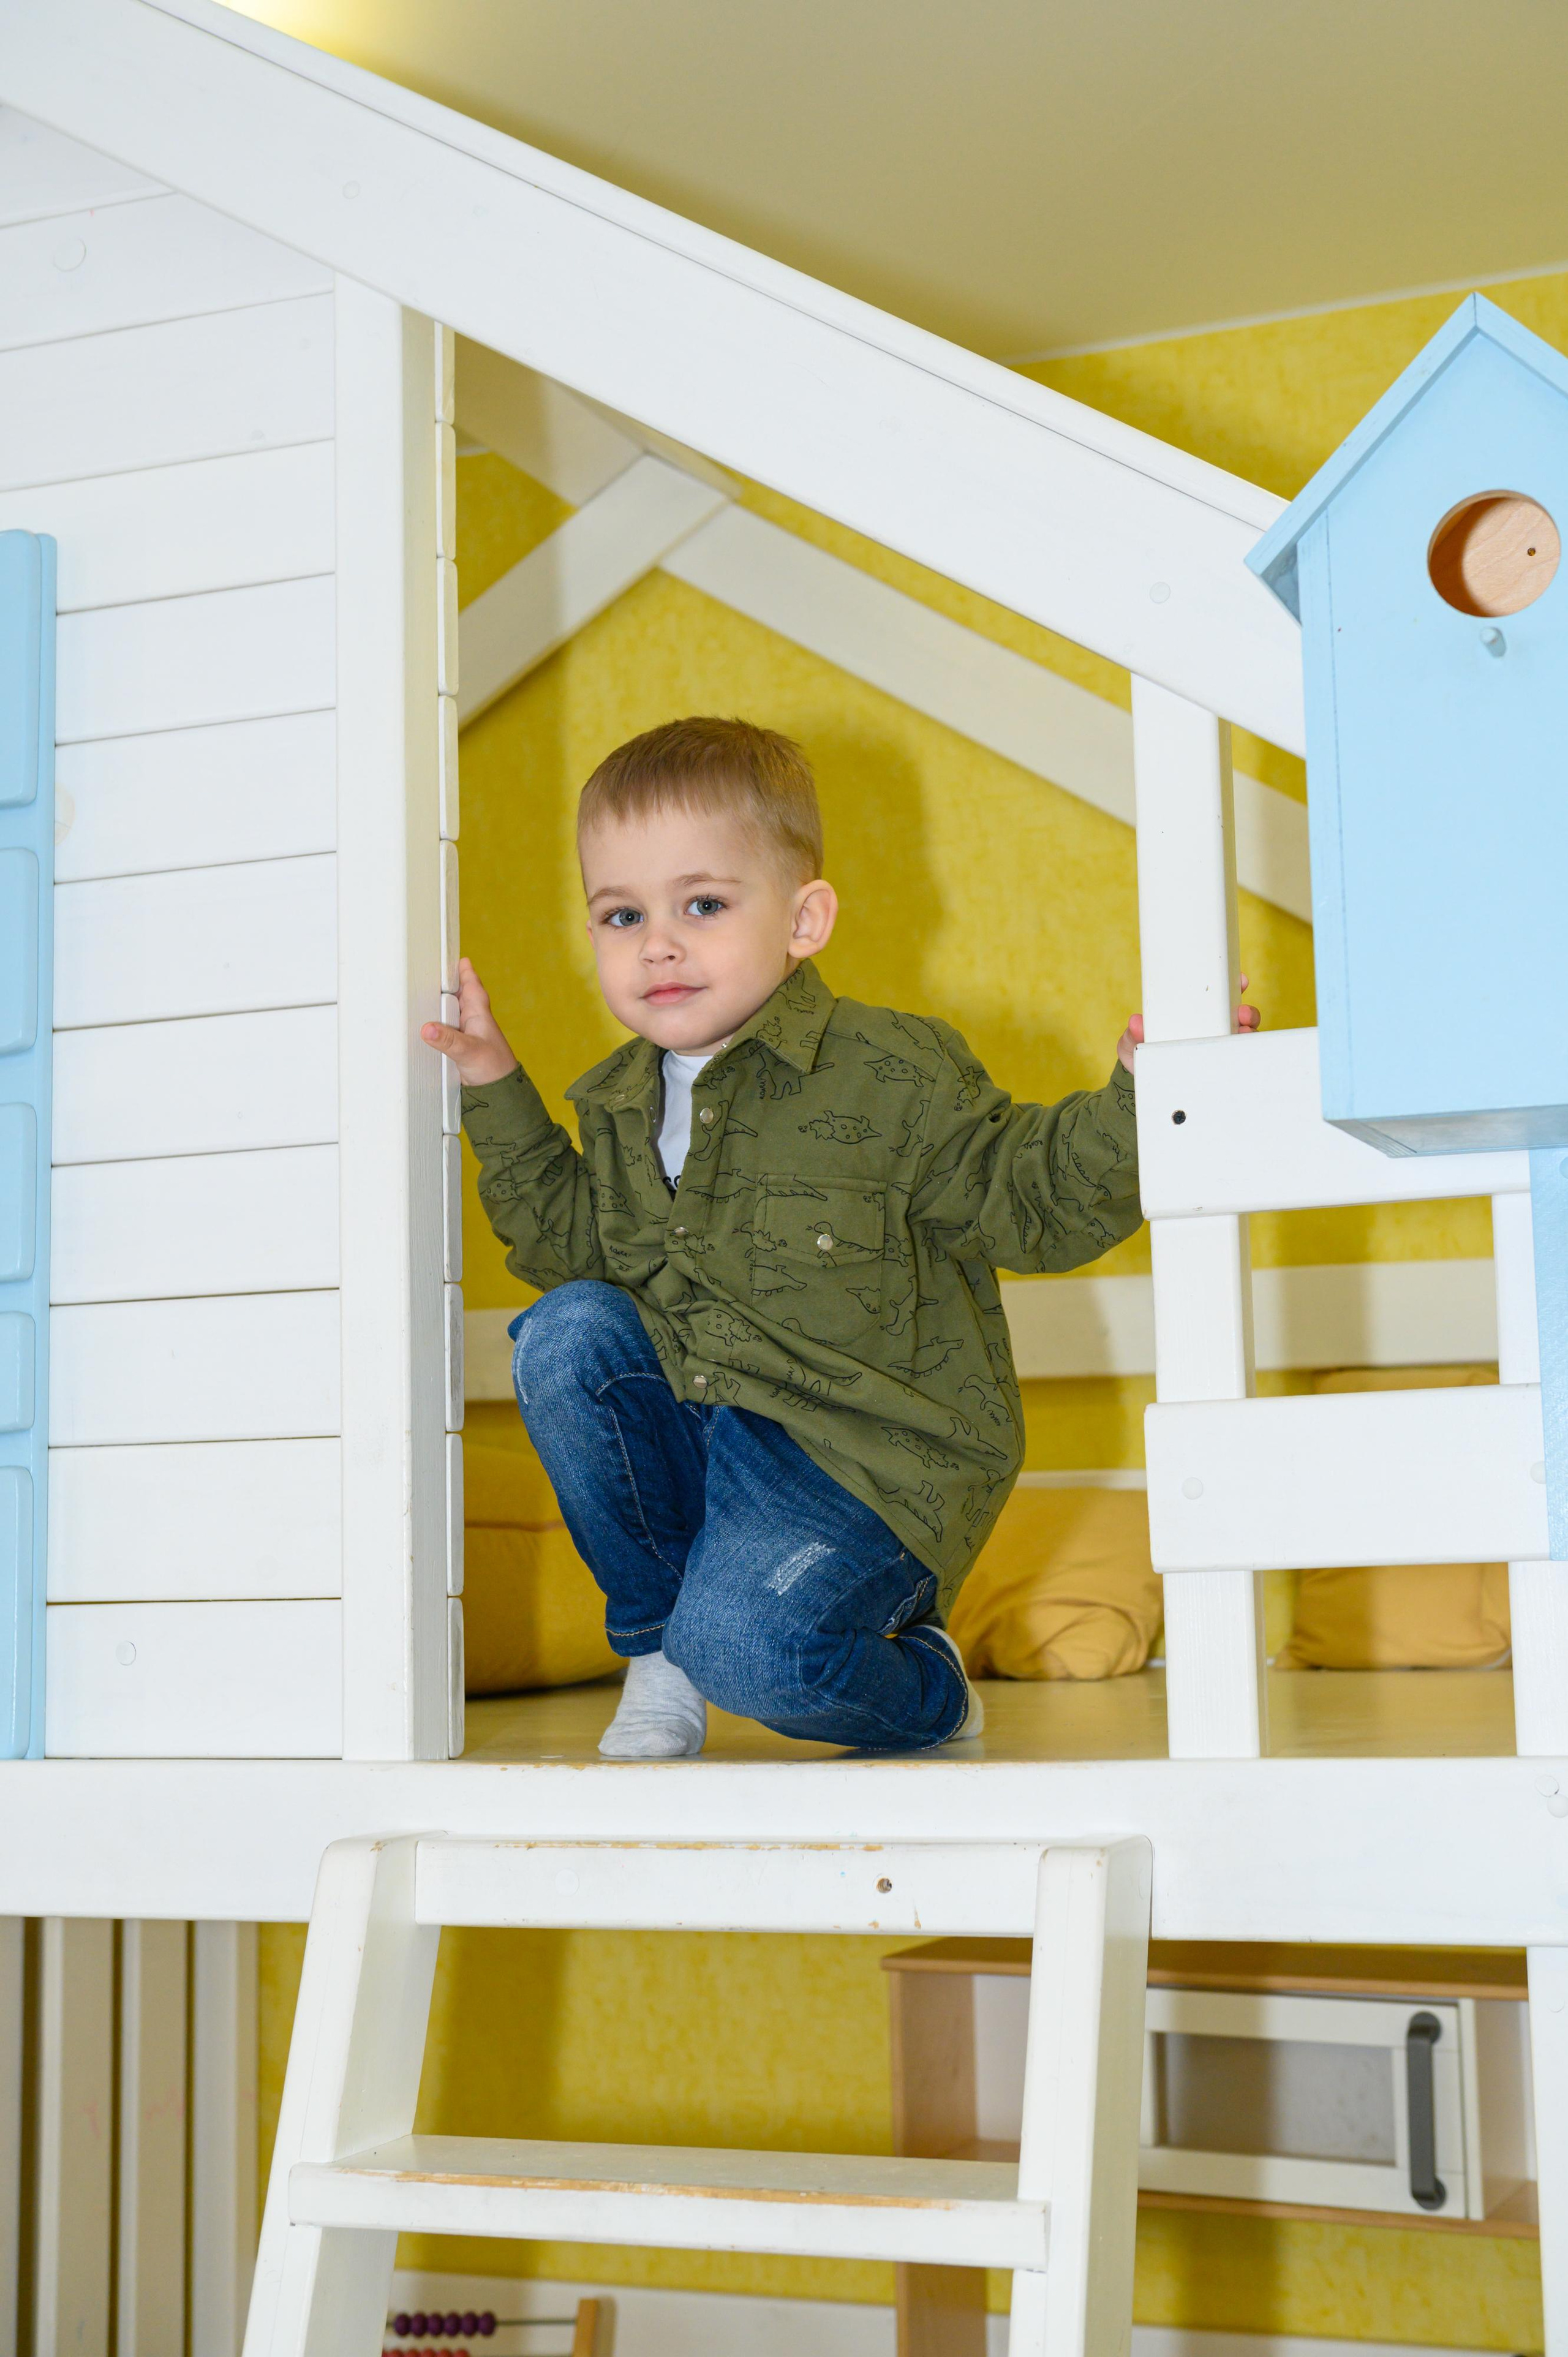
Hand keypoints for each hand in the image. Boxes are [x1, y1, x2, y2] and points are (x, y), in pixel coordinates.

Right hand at [421, 957, 519, 1086]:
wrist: (499, 1095)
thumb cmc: (493, 1069)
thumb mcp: (469, 1051)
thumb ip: (448, 1040)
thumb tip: (428, 1028)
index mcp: (479, 1014)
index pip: (472, 985)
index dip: (464, 971)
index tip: (457, 957)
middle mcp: (472, 1021)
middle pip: (457, 996)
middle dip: (445, 985)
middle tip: (428, 973)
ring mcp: (465, 1034)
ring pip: (449, 1013)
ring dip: (438, 1006)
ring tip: (419, 996)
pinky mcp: (458, 1048)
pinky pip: (445, 1030)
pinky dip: (436, 1026)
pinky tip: (425, 1027)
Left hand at [1117, 976, 1260, 1071]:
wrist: (1143, 1085)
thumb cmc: (1141, 1055)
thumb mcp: (1133, 1043)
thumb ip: (1133, 1033)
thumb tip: (1135, 1022)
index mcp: (1196, 1017)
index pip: (1221, 999)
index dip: (1234, 987)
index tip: (1240, 981)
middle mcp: (1212, 1031)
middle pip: (1241, 1018)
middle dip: (1248, 1013)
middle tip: (1243, 1014)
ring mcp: (1218, 1050)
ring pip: (1244, 1040)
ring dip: (1249, 1035)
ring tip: (1244, 1035)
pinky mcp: (1220, 1069)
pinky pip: (1238, 1063)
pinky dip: (1244, 1059)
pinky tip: (1242, 1058)